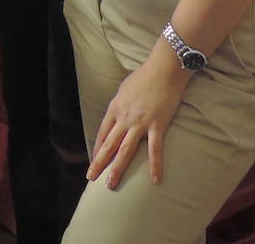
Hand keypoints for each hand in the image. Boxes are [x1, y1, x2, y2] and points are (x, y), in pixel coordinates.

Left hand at [87, 50, 189, 188]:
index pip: (102, 134)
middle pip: (109, 145)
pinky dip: (155, 166)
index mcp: (115, 109)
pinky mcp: (157, 125)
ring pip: (125, 151)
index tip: (93, 162)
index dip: (97, 149)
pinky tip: (155, 180)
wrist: (162, 70)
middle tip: (92, 178)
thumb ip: (120, 104)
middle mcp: (124, 118)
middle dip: (99, 163)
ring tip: (111, 184)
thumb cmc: (144, 77)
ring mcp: (140, 123)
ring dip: (117, 169)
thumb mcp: (124, 89)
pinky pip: (155, 150)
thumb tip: (118, 112)